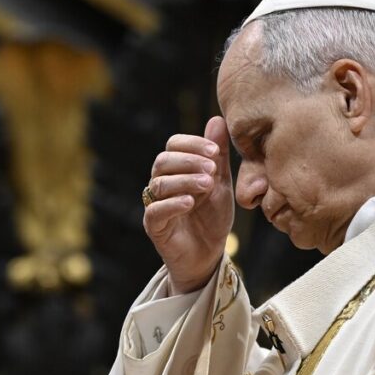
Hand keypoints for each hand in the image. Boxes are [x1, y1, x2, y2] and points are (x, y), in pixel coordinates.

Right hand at [144, 116, 233, 294]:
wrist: (209, 255)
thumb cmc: (212, 218)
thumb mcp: (220, 183)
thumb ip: (218, 155)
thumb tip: (217, 119)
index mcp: (176, 170)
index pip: (173, 145)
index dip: (192, 144)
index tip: (214, 152)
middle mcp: (161, 184)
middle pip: (163, 161)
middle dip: (189, 161)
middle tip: (212, 169)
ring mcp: (155, 205)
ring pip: (159, 183)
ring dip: (185, 180)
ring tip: (207, 185)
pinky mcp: (154, 227)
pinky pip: (155, 210)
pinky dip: (172, 204)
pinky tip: (191, 202)